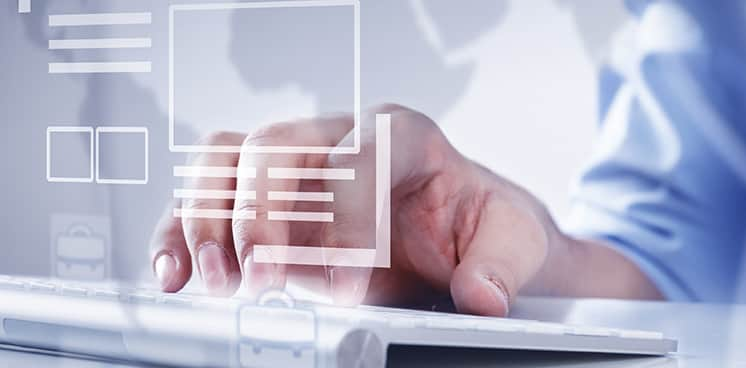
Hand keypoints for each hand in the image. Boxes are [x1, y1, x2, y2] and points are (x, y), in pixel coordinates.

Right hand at [148, 104, 658, 315]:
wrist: (466, 237)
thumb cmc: (485, 226)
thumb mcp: (514, 241)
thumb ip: (500, 264)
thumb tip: (481, 294)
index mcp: (403, 137)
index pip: (358, 156)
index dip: (347, 216)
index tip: (350, 281)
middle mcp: (340, 143)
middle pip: (275, 145)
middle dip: (261, 211)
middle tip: (264, 274)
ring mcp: (298, 176)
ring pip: (226, 162)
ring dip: (208, 220)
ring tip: (216, 279)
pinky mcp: (268, 212)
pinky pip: (207, 202)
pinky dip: (183, 234)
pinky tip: (178, 274)